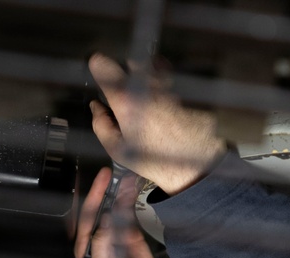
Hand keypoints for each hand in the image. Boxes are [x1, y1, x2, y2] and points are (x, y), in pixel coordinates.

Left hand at [74, 167, 159, 257]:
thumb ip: (105, 249)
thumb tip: (104, 222)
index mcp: (88, 251)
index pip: (85, 223)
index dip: (91, 203)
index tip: (98, 186)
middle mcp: (98, 240)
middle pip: (97, 212)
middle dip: (101, 192)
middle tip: (107, 174)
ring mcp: (113, 236)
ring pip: (113, 210)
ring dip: (117, 193)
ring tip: (125, 177)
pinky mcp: (128, 235)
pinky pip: (127, 215)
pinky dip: (129, 201)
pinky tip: (132, 188)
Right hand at [88, 53, 225, 194]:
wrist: (193, 164)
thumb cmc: (151, 159)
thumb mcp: (116, 149)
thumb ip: (100, 123)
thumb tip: (96, 105)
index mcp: (126, 99)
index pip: (103, 65)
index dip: (98, 67)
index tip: (99, 72)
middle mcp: (148, 84)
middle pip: (132, 62)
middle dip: (128, 72)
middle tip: (129, 91)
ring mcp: (170, 82)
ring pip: (154, 66)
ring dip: (149, 76)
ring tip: (150, 98)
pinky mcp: (187, 86)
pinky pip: (172, 77)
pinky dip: (167, 84)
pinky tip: (168, 102)